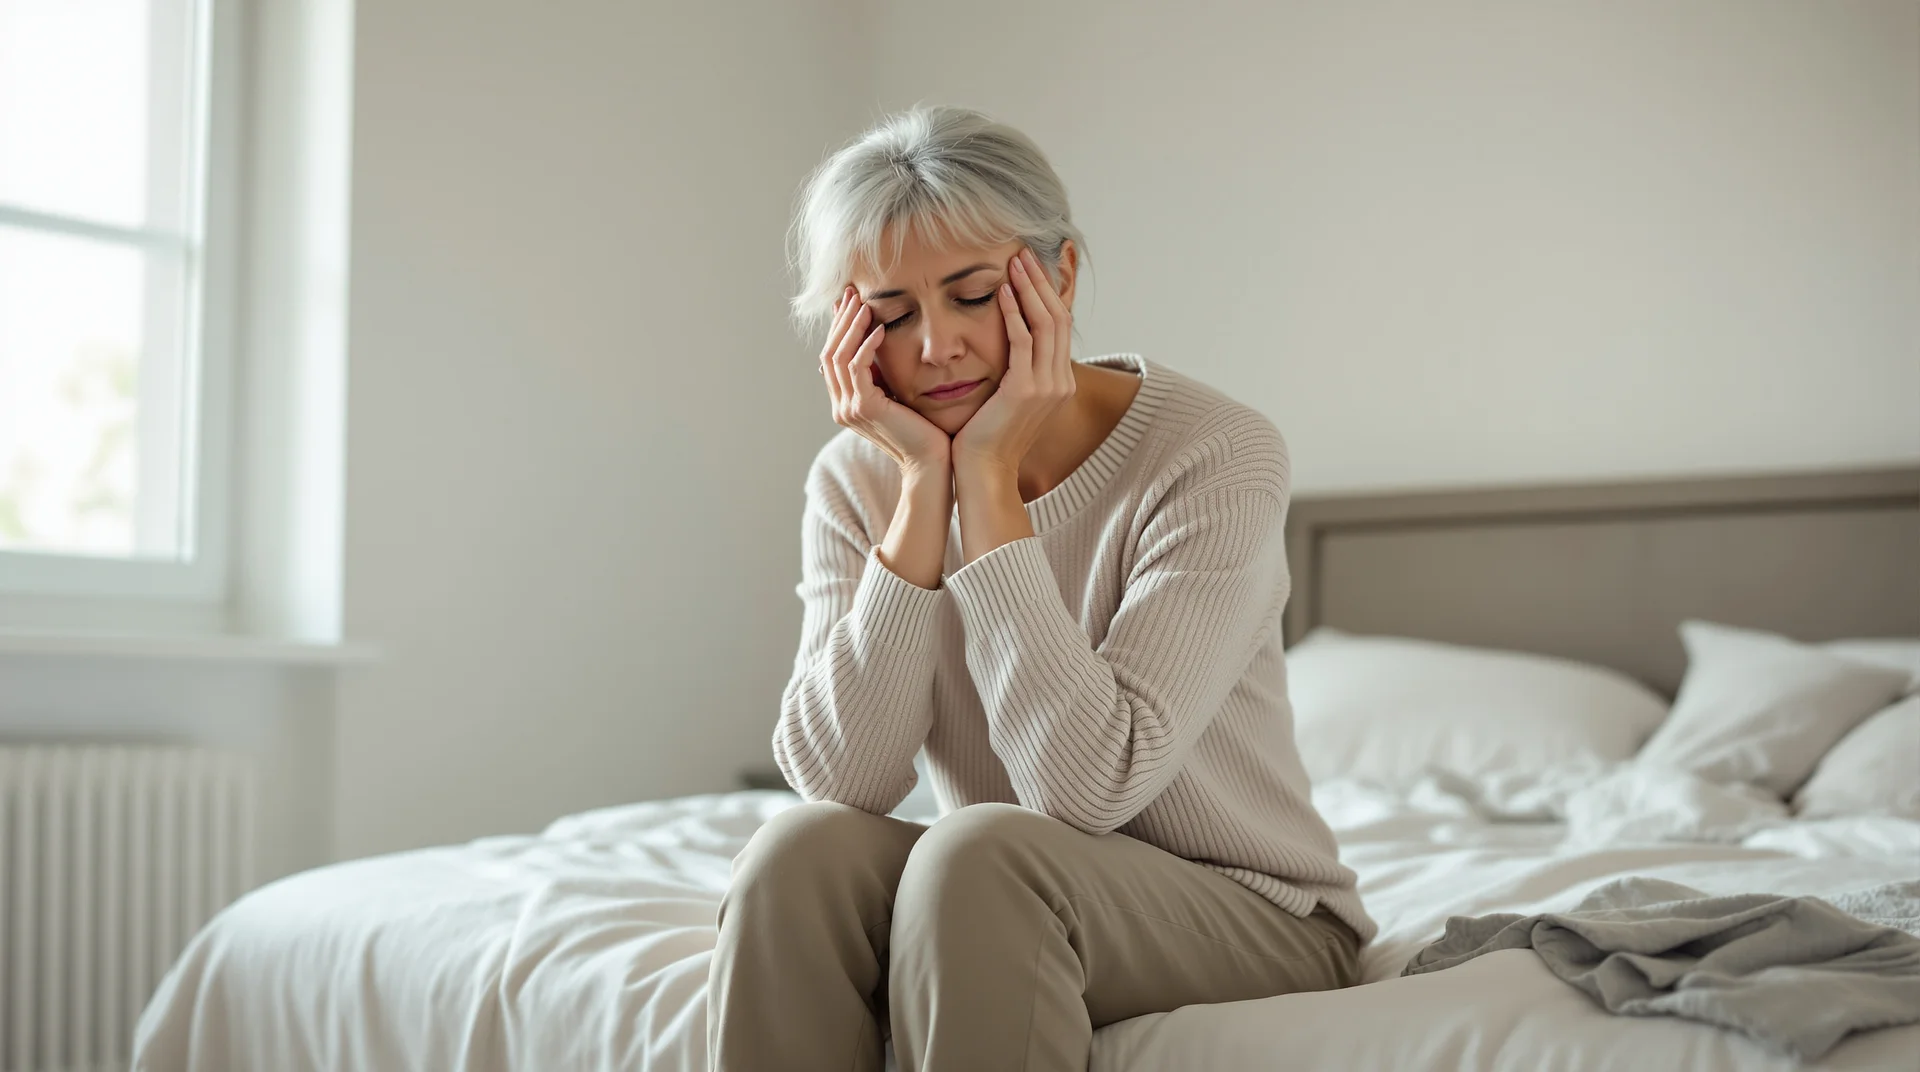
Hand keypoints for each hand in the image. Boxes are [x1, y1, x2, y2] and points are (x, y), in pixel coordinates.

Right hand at [820, 286, 951, 475]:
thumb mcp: (898, 395)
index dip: (839, 327)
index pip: (833, 358)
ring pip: (838, 356)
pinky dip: (866, 345)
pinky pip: (857, 367)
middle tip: (853, 292)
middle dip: (841, 320)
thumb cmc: (925, 430)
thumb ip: (883, 375)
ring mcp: (848, 409)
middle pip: (829, 353)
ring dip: (851, 327)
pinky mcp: (863, 408)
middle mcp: (841, 407)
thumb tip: (876, 341)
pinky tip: (881, 329)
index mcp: (846, 403)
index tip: (852, 301)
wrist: (932, 462)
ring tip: (866, 304)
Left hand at [951, 247, 1074, 476]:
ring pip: (1046, 323)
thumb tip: (1008, 344)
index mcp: (1060, 384)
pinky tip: (1002, 292)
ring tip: (1015, 263)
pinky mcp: (1027, 389)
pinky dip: (1015, 312)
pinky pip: (1024, 340)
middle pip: (1059, 318)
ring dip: (1029, 289)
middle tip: (1024, 254)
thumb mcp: (1008, 399)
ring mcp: (1048, 386)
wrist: (983, 472)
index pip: (1059, 327)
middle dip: (1041, 283)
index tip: (1029, 269)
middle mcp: (1061, 383)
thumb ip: (1016, 371)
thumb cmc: (985, 437)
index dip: (1046, 294)